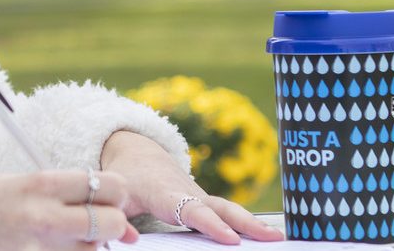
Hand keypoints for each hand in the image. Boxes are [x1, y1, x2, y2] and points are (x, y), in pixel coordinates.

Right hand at [0, 170, 141, 250]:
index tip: (106, 198)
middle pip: (113, 222)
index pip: (110, 184)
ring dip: (88, 245)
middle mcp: (44, 217)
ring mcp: (39, 249)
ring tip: (61, 236)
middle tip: (95, 222)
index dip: (116, 193)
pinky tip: (54, 247)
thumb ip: (78, 200)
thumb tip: (131, 234)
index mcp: (42, 184)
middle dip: (113, 224)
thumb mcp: (31, 186)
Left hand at [101, 131, 285, 243]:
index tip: (231, 238)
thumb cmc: (125, 179)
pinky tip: (266, 236)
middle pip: (221, 207)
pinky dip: (248, 223)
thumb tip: (127, 239)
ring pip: (230, 209)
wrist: (138, 154)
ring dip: (254, 223)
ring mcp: (200, 197)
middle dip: (247, 222)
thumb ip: (117, 218)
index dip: (210, 224)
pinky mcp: (206, 202)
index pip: (190, 210)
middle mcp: (188, 192)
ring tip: (279, 237)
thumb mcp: (114, 195)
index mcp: (164, 192)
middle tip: (272, 237)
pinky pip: (229, 213)